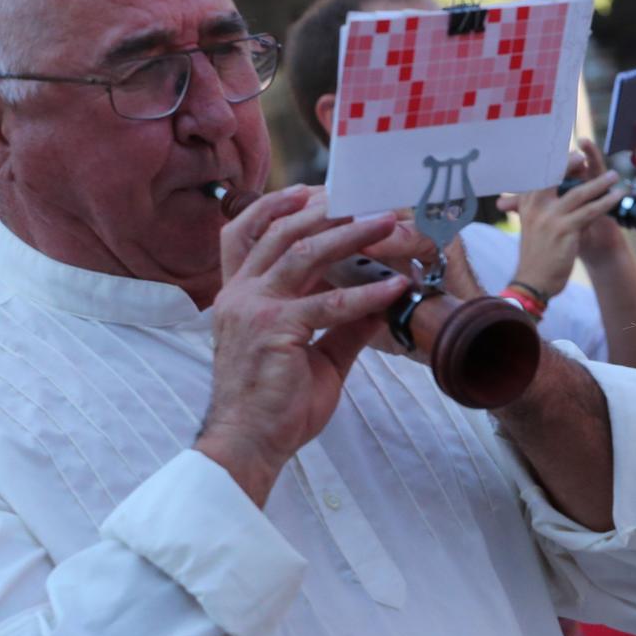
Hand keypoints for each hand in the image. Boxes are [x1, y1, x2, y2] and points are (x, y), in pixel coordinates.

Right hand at [197, 187, 412, 503]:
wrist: (248, 444)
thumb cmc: (277, 403)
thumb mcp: (316, 353)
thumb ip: (345, 324)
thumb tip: (384, 297)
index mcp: (239, 294)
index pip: (247, 232)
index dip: (279, 205)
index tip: (316, 191)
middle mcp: (239, 294)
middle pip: (281, 232)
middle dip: (327, 210)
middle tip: (368, 200)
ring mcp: (252, 309)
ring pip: (303, 254)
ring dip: (350, 235)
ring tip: (388, 224)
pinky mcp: (272, 330)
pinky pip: (327, 303)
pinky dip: (366, 294)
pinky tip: (396, 287)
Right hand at [497, 140, 624, 299]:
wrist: (532, 281)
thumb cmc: (535, 253)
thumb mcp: (532, 224)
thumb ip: (539, 204)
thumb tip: (554, 186)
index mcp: (527, 202)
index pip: (542, 174)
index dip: (557, 163)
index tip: (571, 155)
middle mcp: (536, 206)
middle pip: (556, 176)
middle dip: (572, 164)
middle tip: (587, 157)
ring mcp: (550, 217)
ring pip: (579, 193)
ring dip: (600, 183)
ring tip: (614, 176)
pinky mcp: (565, 230)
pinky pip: (590, 210)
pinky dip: (606, 202)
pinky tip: (617, 197)